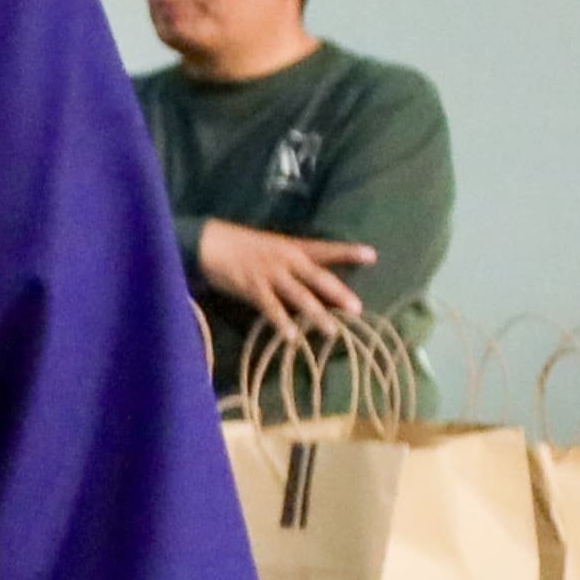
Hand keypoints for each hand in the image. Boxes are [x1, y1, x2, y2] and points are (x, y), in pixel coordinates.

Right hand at [197, 219, 377, 345]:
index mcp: (291, 247)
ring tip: (332, 331)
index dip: (348, 252)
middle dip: (338, 293)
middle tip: (357, 308)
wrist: (207, 242)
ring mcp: (270, 274)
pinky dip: (282, 323)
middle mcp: (285, 260)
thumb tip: (307, 277)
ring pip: (299, 296)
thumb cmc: (237, 245)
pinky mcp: (252, 287)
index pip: (325, 248)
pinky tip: (292, 337)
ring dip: (317, 314)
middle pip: (318, 277)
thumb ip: (288, 261)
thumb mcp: (268, 246)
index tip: (372, 255)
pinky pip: (271, 308)